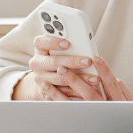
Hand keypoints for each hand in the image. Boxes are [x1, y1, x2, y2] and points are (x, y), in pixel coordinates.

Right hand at [11, 35, 127, 100]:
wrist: (38, 88)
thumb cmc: (56, 62)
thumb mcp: (59, 50)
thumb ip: (67, 43)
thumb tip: (81, 36)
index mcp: (39, 48)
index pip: (41, 40)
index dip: (53, 40)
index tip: (68, 41)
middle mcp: (37, 63)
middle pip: (53, 63)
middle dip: (72, 62)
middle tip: (88, 60)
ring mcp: (41, 79)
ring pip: (58, 81)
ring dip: (78, 81)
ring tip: (95, 80)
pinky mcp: (48, 94)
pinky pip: (60, 96)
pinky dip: (75, 96)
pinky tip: (89, 95)